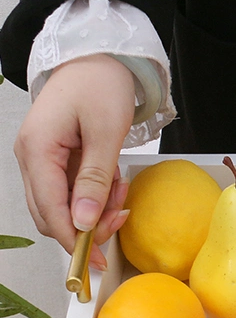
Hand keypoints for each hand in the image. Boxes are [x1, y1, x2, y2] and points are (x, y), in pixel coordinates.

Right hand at [13, 54, 136, 269]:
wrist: (97, 57)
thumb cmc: (100, 83)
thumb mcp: (106, 133)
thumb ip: (95, 180)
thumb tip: (84, 222)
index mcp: (37, 149)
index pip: (49, 210)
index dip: (73, 240)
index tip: (97, 260)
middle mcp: (31, 158)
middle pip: (51, 214)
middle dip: (88, 226)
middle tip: (121, 216)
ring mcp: (40, 159)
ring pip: (62, 207)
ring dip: (94, 210)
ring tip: (121, 192)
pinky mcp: (55, 160)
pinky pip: (71, 192)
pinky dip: (94, 196)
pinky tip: (114, 185)